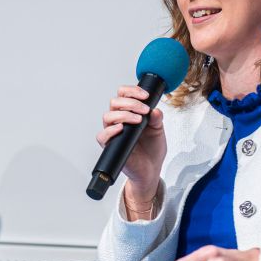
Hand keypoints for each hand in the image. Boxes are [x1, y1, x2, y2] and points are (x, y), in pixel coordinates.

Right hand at [96, 84, 165, 208]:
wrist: (151, 169)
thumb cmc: (152, 149)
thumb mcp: (158, 130)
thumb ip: (157, 118)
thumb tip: (155, 110)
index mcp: (129, 112)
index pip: (123, 94)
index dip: (132, 91)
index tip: (145, 96)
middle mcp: (119, 120)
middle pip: (114, 102)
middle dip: (130, 103)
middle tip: (144, 110)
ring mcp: (114, 133)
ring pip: (108, 116)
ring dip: (124, 114)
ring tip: (138, 120)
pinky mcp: (110, 146)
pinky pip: (102, 136)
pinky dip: (110, 131)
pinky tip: (122, 129)